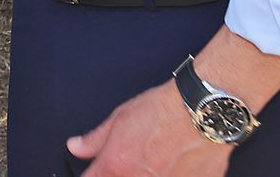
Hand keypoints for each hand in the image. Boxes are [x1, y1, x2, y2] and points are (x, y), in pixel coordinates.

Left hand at [70, 80, 231, 175]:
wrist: (202, 111)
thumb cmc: (164, 110)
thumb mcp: (120, 118)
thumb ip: (95, 139)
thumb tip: (76, 147)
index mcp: (116, 166)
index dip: (94, 174)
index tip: (97, 170)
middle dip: (122, 174)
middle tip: (133, 161)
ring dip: (148, 175)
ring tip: (157, 159)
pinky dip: (174, 175)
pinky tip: (177, 165)